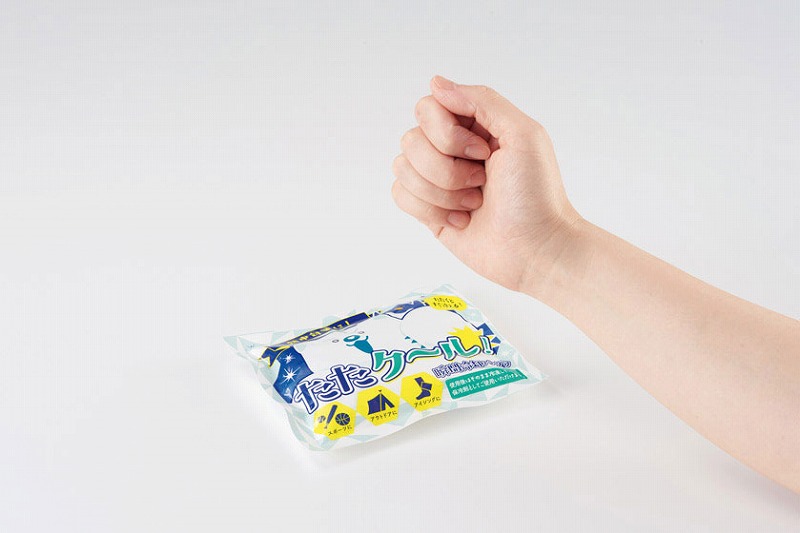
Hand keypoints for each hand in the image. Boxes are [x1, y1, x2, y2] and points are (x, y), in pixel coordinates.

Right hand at [391, 76, 581, 291]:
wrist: (535, 249)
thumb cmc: (537, 195)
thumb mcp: (523, 134)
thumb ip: (482, 100)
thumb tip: (436, 83)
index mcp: (474, 125)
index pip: (429, 107)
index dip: (448, 132)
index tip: (483, 152)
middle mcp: (452, 149)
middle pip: (411, 138)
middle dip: (447, 168)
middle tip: (482, 181)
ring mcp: (437, 180)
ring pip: (402, 167)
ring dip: (442, 192)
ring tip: (474, 204)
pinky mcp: (428, 210)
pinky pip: (400, 194)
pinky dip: (429, 209)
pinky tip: (460, 221)